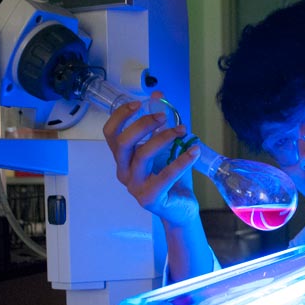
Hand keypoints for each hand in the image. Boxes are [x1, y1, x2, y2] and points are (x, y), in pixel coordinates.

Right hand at [103, 95, 201, 227]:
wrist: (180, 209)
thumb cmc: (171, 178)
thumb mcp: (165, 147)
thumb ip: (160, 124)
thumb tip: (158, 95)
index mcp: (123, 159)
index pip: (110, 134)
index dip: (120, 116)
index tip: (139, 103)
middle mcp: (123, 172)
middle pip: (123, 142)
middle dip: (143, 124)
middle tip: (164, 117)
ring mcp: (135, 187)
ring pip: (143, 155)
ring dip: (165, 138)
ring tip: (184, 131)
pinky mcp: (150, 198)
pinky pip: (165, 175)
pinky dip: (181, 161)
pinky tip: (194, 151)